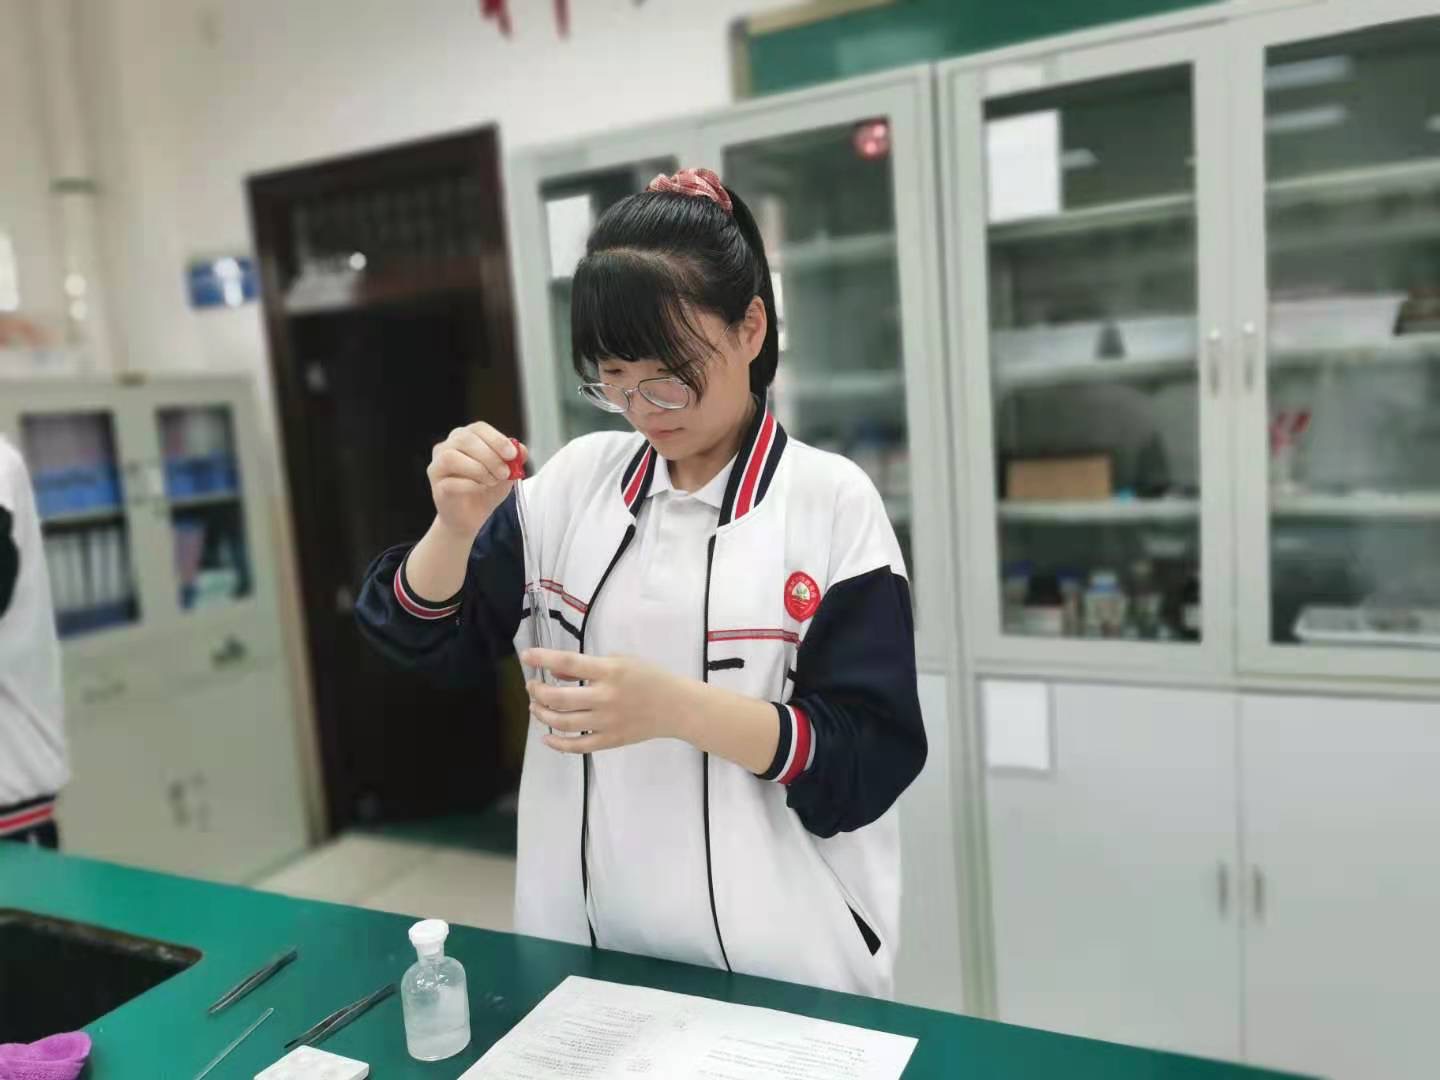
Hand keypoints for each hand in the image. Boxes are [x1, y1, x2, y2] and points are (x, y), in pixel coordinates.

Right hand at [427, 422, 525, 538]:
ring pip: (452, 457)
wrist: (472, 516)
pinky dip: (470, 485)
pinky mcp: (437, 486)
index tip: (512, 454)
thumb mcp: (507, 472)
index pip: (478, 428)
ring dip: (478, 469)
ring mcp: (438, 465)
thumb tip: (521, 450)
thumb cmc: (487, 489)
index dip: (496, 439)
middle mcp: (447, 446)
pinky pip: (451, 481)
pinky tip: (480, 489)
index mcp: (466, 437)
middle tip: (504, 472)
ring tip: (492, 481)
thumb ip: (514, 459)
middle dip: (489, 456)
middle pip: (465, 439)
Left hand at [522, 649, 693, 754]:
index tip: (526, 657)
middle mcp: (605, 697)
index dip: (542, 659)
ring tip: (535, 707)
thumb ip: (588, 666)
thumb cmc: (650, 678)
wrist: (677, 707)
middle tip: (531, 687)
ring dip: (542, 714)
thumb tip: (556, 672)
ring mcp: (606, 722)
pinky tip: (546, 737)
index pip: (568, 663)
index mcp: (610, 671)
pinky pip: (577, 746)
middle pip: (559, 697)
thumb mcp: (621, 660)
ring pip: (563, 722)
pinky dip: (557, 743)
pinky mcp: (610, 740)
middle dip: (537, 692)